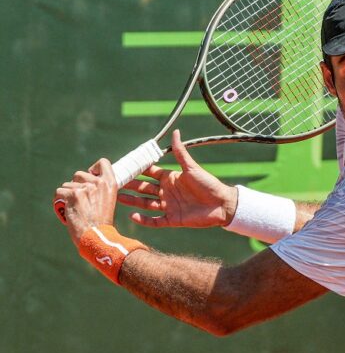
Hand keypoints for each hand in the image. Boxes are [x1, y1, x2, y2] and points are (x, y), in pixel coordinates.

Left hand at [54, 159, 118, 243]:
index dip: (94, 168)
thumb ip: (101, 190)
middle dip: (76, 184)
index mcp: (110, 184)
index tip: (91, 176)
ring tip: (74, 207)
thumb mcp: (108, 202)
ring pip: (67, 184)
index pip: (103, 163)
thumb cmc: (102, 223)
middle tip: (79, 199)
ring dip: (67, 194)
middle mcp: (99, 183)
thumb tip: (87, 182)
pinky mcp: (73, 195)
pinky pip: (59, 192)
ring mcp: (85, 188)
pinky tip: (65, 209)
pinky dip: (59, 200)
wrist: (97, 236)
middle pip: (79, 173)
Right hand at [117, 130, 237, 227]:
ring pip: (146, 203)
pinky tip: (132, 216)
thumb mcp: (192, 168)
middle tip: (113, 183)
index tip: (121, 166)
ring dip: (132, 201)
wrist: (223, 204)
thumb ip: (181, 153)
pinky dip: (144, 220)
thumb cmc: (209, 184)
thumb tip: (176, 132)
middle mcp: (167, 191)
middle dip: (130, 185)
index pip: (149, 173)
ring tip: (117, 198)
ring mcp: (169, 206)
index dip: (137, 170)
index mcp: (170, 178)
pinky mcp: (173, 219)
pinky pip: (155, 220)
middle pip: (144, 188)